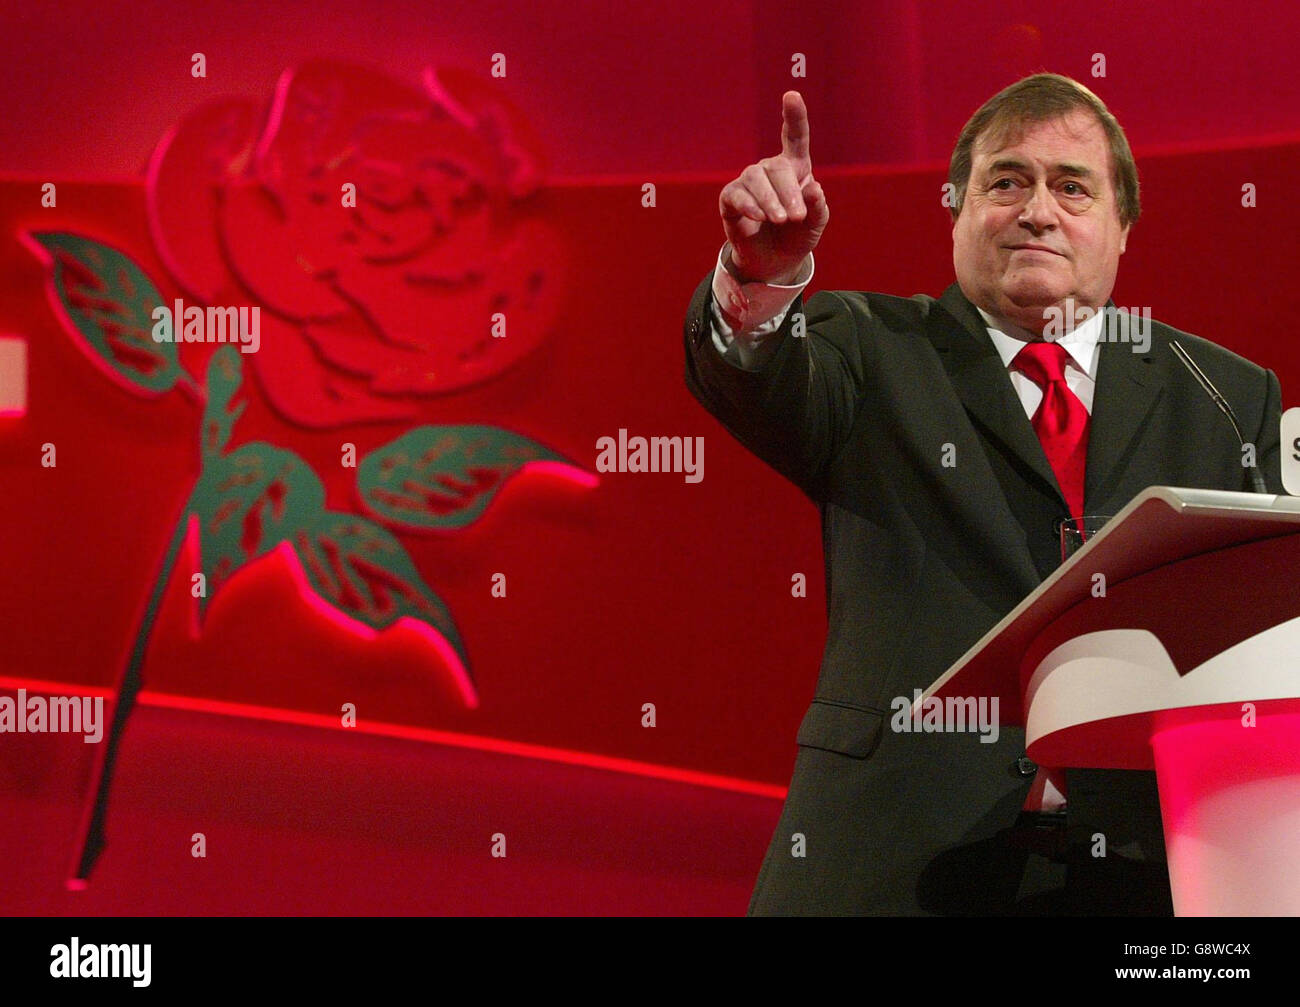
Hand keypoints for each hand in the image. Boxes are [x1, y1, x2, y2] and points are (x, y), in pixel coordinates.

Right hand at [719, 90, 828, 283]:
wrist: (774, 262)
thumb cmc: (797, 237)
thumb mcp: (816, 224)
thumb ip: (818, 207)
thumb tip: (814, 189)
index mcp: (795, 168)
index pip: (794, 137)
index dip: (794, 116)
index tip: (791, 96)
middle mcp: (770, 170)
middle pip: (777, 168)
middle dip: (788, 192)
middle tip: (796, 218)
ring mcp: (748, 183)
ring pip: (756, 179)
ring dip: (770, 200)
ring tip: (781, 220)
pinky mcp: (731, 199)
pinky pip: (737, 195)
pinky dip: (749, 205)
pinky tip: (759, 217)